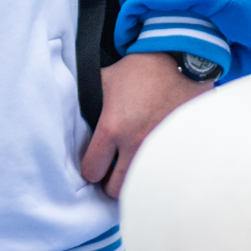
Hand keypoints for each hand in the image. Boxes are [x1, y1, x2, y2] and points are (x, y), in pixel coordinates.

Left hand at [78, 51, 214, 199]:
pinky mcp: (179, 149)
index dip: (90, 168)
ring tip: (131, 167)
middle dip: (110, 181)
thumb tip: (69, 110)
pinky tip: (152, 161)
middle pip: (114, 189)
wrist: (180, 61)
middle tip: (112, 169)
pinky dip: (155, 173)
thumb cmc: (141, 70)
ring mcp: (160, 150)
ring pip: (139, 186)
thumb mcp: (105, 79)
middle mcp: (135, 144)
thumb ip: (87, 100)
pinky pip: (163, 175)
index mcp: (113, 128)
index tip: (96, 162)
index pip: (91, 170)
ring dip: (132, 180)